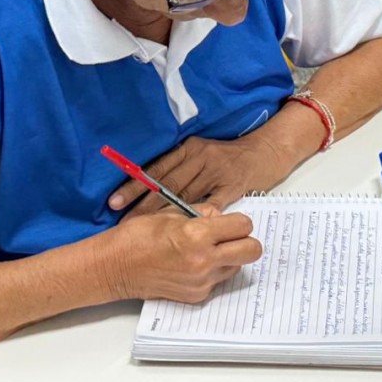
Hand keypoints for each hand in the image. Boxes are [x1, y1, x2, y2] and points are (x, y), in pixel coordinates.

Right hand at [106, 204, 261, 302]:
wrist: (116, 267)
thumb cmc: (138, 236)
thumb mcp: (172, 213)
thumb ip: (204, 213)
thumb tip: (222, 217)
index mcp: (198, 235)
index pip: (243, 226)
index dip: (239, 221)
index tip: (231, 222)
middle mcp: (204, 261)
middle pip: (252, 251)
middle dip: (246, 241)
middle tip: (231, 237)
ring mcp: (201, 281)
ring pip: (237, 267)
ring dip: (229, 257)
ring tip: (206, 250)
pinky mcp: (196, 296)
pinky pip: (218, 280)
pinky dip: (213, 271)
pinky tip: (193, 264)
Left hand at [109, 134, 294, 218]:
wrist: (267, 151)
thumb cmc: (230, 157)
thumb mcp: (202, 154)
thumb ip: (181, 170)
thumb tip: (149, 193)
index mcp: (189, 148)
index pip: (156, 168)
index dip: (134, 186)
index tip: (114, 202)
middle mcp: (200, 156)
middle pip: (166, 184)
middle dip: (141, 203)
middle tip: (121, 220)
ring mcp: (217, 171)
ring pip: (185, 195)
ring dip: (163, 215)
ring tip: (144, 230)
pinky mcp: (233, 185)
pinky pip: (211, 204)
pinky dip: (196, 219)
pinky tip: (183, 232)